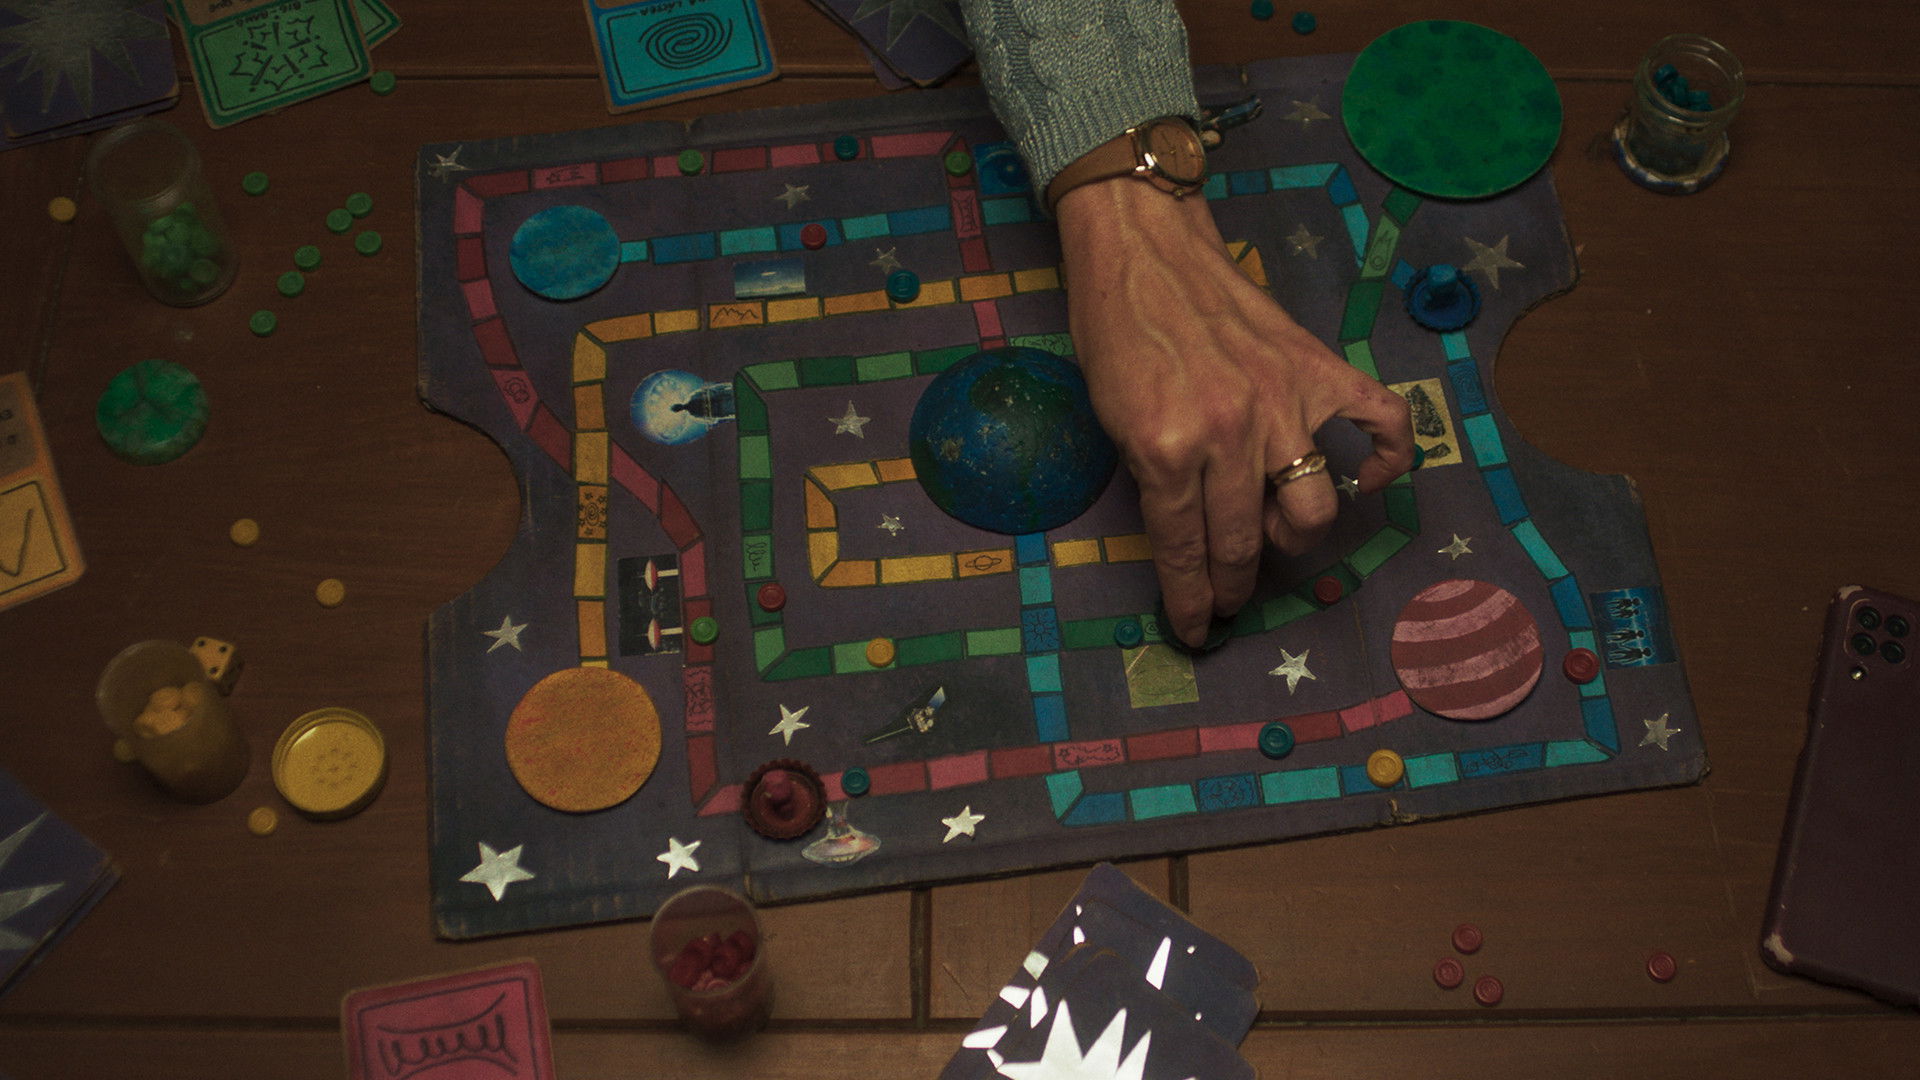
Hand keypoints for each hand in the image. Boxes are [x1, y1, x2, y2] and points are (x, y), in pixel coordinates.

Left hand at [1055, 177, 1415, 647]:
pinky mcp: (1319, 370)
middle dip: (1234, 584)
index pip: (1184, 550)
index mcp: (1165, 450)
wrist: (1145, 247)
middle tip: (1227, 594)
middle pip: (1245, 542)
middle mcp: (1229, 434)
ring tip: (1272, 531)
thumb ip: (1153, 479)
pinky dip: (1385, 461)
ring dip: (1292, 537)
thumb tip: (1191, 538)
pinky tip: (1364, 483)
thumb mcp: (1110, 419)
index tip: (1197, 629)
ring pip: (1312, 508)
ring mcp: (1282, 403)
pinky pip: (1380, 425)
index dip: (1191, 600)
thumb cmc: (1114, 331)